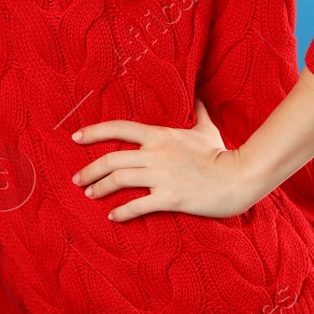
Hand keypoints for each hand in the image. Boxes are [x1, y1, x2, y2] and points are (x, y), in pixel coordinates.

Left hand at [71, 97, 261, 221]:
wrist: (238, 177)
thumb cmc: (220, 153)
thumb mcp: (206, 128)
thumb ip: (198, 111)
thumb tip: (199, 96)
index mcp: (159, 135)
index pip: (118, 128)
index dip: (94, 132)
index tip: (76, 137)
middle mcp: (155, 153)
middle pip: (112, 159)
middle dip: (90, 170)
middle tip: (77, 178)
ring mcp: (161, 176)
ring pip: (120, 180)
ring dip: (100, 189)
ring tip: (90, 195)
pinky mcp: (170, 198)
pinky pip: (138, 205)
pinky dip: (122, 211)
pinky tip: (112, 216)